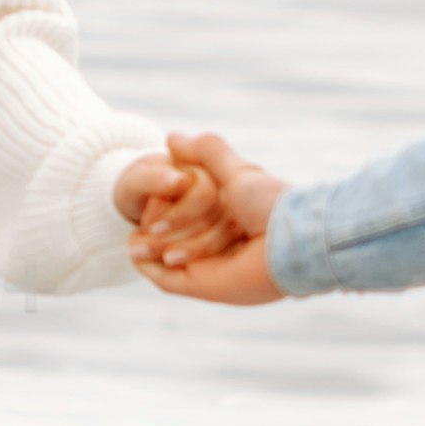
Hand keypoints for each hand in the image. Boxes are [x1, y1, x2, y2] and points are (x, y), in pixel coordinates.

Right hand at [128, 130, 289, 307]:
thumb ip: (206, 152)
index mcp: (233, 217)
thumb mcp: (236, 169)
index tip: (152, 193)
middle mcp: (222, 244)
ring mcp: (213, 268)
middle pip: (175, 236)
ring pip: (168, 257)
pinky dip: (149, 268)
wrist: (289, 241)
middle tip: (139, 223)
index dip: (166, 204)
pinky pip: (167, 281)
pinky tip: (135, 252)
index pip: (188, 212)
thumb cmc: (269, 203)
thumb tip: (171, 138)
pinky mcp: (205, 287)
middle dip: (154, 229)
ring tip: (138, 238)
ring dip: (152, 246)